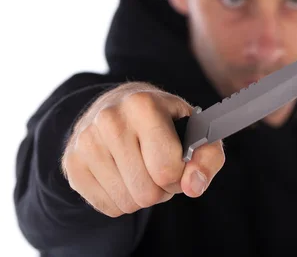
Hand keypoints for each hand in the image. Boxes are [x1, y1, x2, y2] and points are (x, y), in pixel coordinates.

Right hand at [61, 82, 224, 217]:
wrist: (120, 105)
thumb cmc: (167, 122)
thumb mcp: (197, 131)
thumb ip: (208, 158)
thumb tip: (193, 186)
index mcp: (143, 105)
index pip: (167, 169)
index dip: (180, 176)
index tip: (179, 162)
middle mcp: (109, 119)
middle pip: (147, 192)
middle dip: (162, 189)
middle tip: (161, 168)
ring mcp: (85, 142)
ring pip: (127, 202)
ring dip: (143, 195)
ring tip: (144, 170)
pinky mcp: (72, 163)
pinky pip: (107, 207)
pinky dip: (123, 200)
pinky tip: (125, 175)